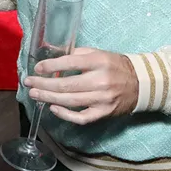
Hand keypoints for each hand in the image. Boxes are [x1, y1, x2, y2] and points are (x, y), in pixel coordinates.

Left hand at [23, 47, 137, 124]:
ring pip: (71, 101)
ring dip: (49, 98)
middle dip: (44, 84)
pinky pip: (82, 117)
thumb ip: (77, 54)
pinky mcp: (104, 113)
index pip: (70, 63)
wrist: (142, 84)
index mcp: (99, 62)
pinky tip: (53, 108)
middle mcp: (100, 81)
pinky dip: (66, 114)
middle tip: (28, 83)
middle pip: (67, 85)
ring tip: (34, 94)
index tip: (37, 68)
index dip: (51, 66)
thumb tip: (53, 57)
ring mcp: (103, 99)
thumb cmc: (116, 66)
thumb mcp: (98, 53)